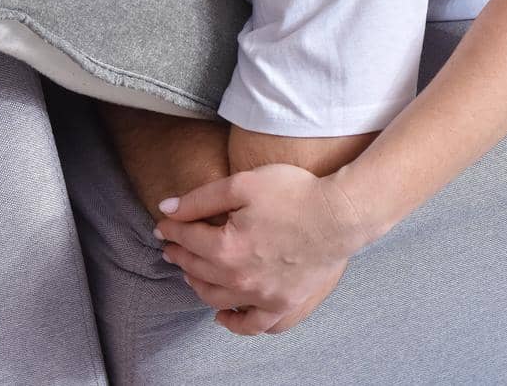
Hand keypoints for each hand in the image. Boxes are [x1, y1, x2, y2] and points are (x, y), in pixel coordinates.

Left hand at [153, 163, 373, 335]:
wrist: (342, 215)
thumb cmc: (296, 193)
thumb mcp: (244, 183)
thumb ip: (201, 198)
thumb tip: (166, 209)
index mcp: (225, 247)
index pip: (186, 238)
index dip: (171, 228)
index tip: (164, 222)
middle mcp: (237, 278)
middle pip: (196, 267)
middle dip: (179, 253)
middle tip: (172, 243)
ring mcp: (259, 296)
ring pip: (214, 297)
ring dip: (196, 283)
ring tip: (190, 270)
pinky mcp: (281, 304)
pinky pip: (250, 324)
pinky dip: (232, 323)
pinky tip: (221, 316)